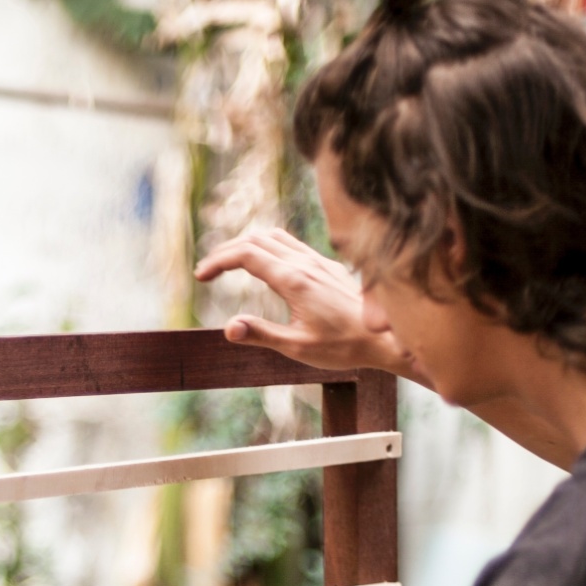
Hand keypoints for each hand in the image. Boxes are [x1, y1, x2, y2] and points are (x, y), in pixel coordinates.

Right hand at [195, 228, 411, 376]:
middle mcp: (305, 263)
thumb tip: (228, 328)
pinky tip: (265, 266)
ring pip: (274, 236)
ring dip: (246, 245)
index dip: (219, 261)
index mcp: (294, 280)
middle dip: (226, 251)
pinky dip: (267, 247)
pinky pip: (291, 244)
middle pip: (255, 240)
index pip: (246, 255)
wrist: (384, 339)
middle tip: (208, 272)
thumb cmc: (343, 347)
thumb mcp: (297, 348)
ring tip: (230, 264)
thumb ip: (261, 334)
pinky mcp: (327, 265)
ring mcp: (318, 261)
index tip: (201, 277)